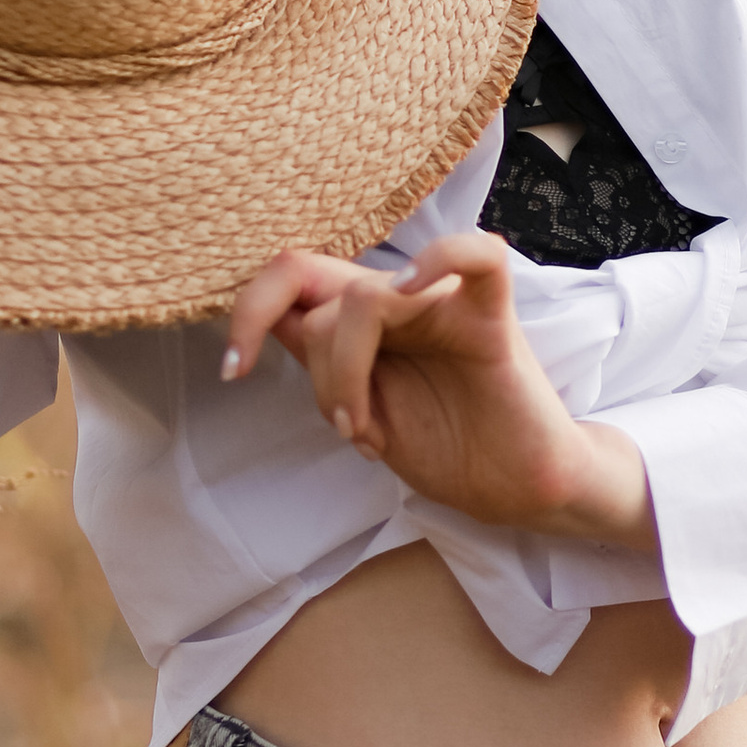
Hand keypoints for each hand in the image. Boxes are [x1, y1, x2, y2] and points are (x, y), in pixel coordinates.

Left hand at [224, 234, 656, 556]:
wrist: (512, 491)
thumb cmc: (445, 448)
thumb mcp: (361, 410)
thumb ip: (322, 362)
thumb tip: (268, 324)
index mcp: (367, 316)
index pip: (294, 274)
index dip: (249, 311)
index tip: (234, 369)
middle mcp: (401, 298)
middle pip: (320, 288)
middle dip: (317, 368)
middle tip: (347, 425)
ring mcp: (445, 301)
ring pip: (367, 294)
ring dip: (348, 371)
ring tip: (370, 430)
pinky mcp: (492, 317)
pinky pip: (477, 255)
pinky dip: (441, 258)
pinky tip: (414, 290)